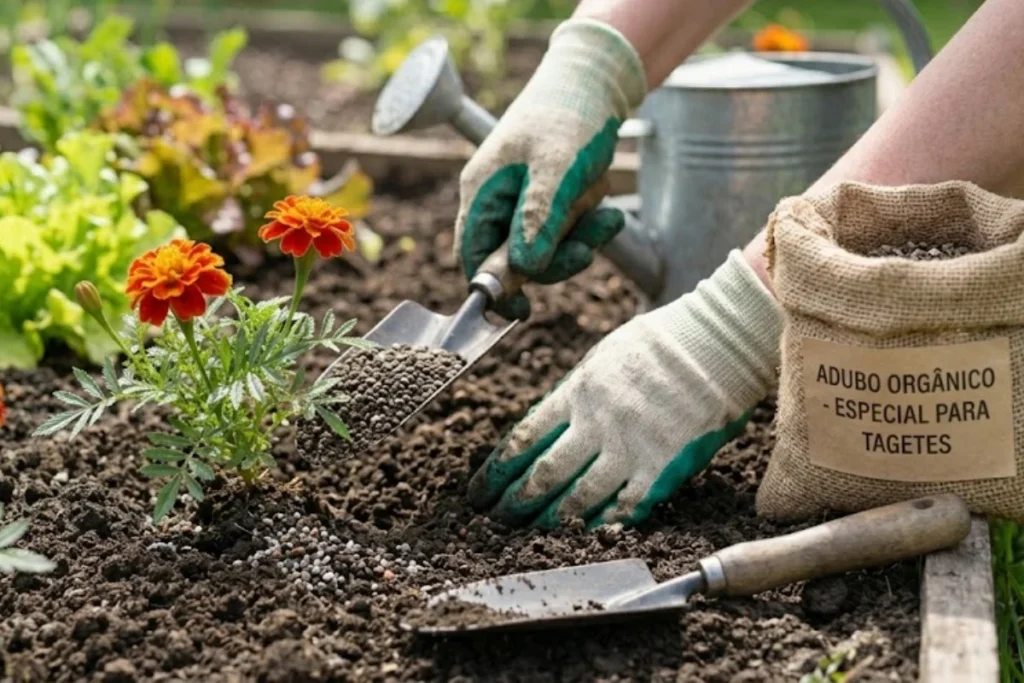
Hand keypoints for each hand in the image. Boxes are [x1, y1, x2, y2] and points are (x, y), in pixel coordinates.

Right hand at [454, 19, 645, 319]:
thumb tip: (524, 269)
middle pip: (515, 259)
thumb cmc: (569, 115)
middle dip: (554, 257)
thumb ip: (538, 219)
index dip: (493, 286)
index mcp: (482, 191)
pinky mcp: (551, 201)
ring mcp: (524, 202)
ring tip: (605, 214)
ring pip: (546, 249)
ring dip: (579, 238)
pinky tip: (608, 209)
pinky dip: (589, 226)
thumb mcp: (556, 167)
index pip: (472, 255)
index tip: (523, 310)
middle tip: (586, 247)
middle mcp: (497, 200)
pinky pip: (566, 232)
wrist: (598, 83)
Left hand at [468, 251, 782, 527]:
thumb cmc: (658, 345)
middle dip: (514, 503)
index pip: (524, 440)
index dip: (497, 471)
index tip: (480, 491)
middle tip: (496, 522)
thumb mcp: (601, 359)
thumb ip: (572, 396)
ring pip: (579, 497)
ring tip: (530, 535)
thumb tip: (543, 429)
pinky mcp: (663, 468)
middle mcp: (598, 423)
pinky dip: (601, 525)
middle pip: (545, 474)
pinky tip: (583, 537)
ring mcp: (631, 448)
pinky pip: (625, 506)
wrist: (717, 345)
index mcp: (577, 393)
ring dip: (550, 521)